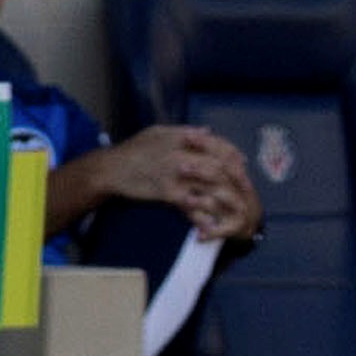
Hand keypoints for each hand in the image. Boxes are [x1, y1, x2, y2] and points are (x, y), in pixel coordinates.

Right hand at [106, 125, 259, 240]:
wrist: (111, 168)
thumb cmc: (134, 150)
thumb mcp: (157, 133)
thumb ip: (184, 132)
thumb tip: (207, 131)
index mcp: (181, 138)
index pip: (217, 144)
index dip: (233, 154)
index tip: (242, 163)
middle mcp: (181, 153)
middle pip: (220, 165)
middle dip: (236, 179)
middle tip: (244, 190)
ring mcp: (176, 173)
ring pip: (211, 185)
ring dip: (226, 198)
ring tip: (237, 209)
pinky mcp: (168, 192)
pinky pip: (193, 204)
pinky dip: (204, 216)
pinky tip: (212, 224)